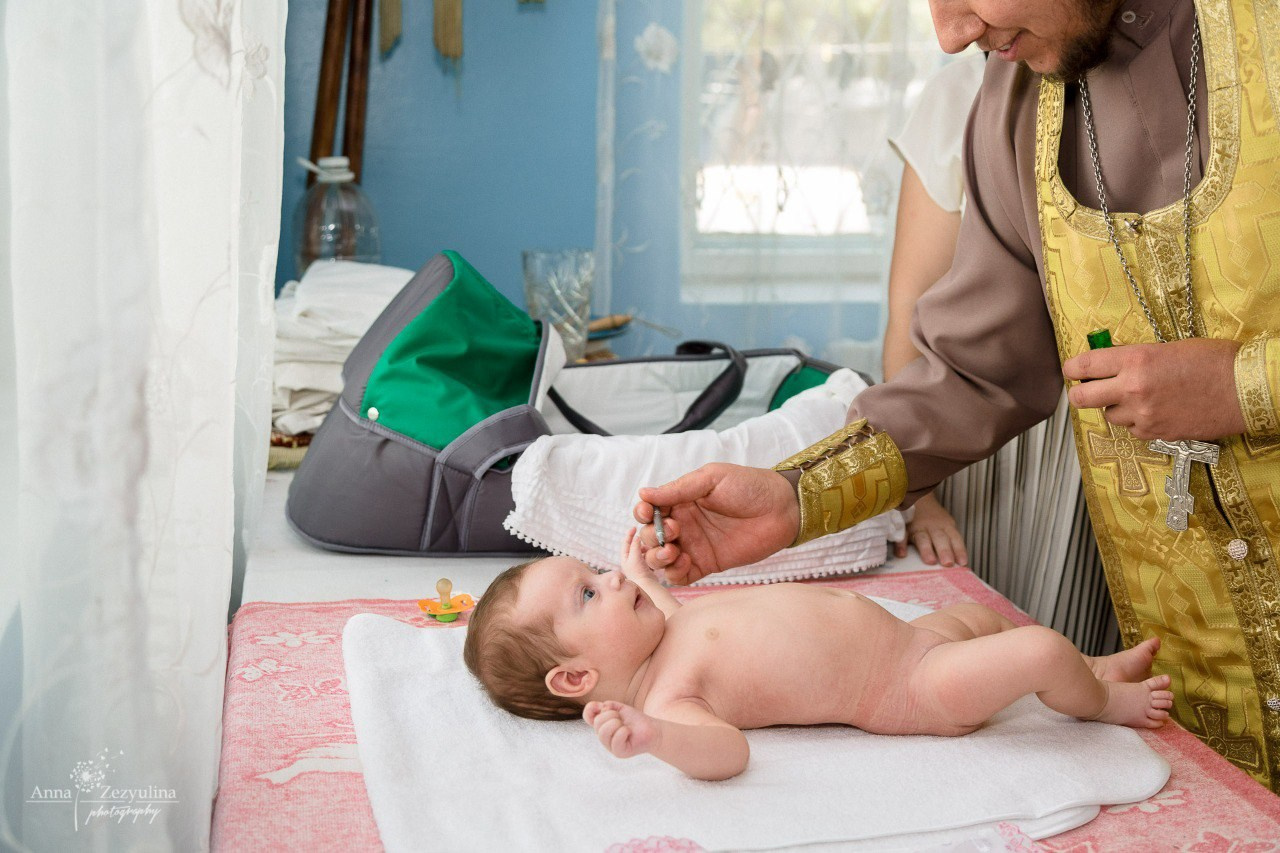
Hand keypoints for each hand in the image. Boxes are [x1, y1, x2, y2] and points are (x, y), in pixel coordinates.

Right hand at [584, 700, 660, 758]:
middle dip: (612, 715)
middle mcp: (603, 736)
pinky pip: (615, 740)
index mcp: (602, 725)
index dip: (591, 708)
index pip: (587, 716)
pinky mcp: (618, 752)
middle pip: (597, 722)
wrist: (652, 730)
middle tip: (622, 718)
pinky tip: (629, 732)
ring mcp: (610, 746)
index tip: (603, 706)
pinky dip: (624, 731)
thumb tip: (601, 707)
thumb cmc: (636, 720)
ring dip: (617, 723)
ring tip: (625, 726)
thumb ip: (609, 706)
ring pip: (603, 731)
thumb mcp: (621, 709)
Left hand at [619, 527, 656, 583]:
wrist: (646, 586)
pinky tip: (653, 556)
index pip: (625, 543)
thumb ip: (635, 546)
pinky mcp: (644, 569)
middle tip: (645, 539)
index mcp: (625, 558)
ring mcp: (637, 566)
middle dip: (639, 542)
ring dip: (645, 549)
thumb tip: (636, 537)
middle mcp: (630, 562)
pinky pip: (647, 558)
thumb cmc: (638, 572)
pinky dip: (650, 556)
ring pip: (641, 553)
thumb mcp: (635, 556)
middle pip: (633, 547)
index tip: (634, 527)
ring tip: (650, 549)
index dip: (629, 534)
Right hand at [632, 463, 799, 585]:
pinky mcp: (706, 564)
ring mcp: (693, 545)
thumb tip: (643, 493)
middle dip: (651, 536)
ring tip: (672, 550)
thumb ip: (678, 489)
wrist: (782, 509)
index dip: (642, 513)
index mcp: (681, 500)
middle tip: (672, 531)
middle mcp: (683, 523)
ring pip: (659, 558)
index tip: (647, 513)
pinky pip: (680, 575)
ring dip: (657, 556)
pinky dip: (674, 572)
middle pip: (649, 536)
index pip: (650, 510)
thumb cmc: (750, 486)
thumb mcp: (712, 479)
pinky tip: (684, 561)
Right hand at [897, 494, 966, 566]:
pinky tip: (902, 554)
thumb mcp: (946, 525)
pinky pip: (902, 536)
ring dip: (926, 549)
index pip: (955, 538)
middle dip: (944, 550)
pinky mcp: (903, 528)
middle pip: (940, 538)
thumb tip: (960, 564)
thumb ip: (951, 542)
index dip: (959, 550)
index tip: (962, 563)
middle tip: (948, 563)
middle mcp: (933, 526)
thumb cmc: (935, 520)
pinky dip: (901, 545)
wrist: (918, 498)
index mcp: (946, 526)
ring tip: (930, 561)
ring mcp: (917, 526)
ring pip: (922, 538)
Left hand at [1063, 339, 1244, 439]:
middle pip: (1081, 399)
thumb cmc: (1213, 361)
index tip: (1072, 370)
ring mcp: (1143, 415)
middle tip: (1088, 389)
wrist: (1246, 389)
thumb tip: (1109, 365)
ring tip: (1138, 397)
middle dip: (1081, 394)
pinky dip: (1137, 421)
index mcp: (1135, 360)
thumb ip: (1134, 358)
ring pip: (1108, 416)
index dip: (1072, 369)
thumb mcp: (1167, 348)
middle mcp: (1133, 388)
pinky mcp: (1156, 434)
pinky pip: (1132, 429)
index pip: (1083, 366)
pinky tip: (1155, 410)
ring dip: (1116, 408)